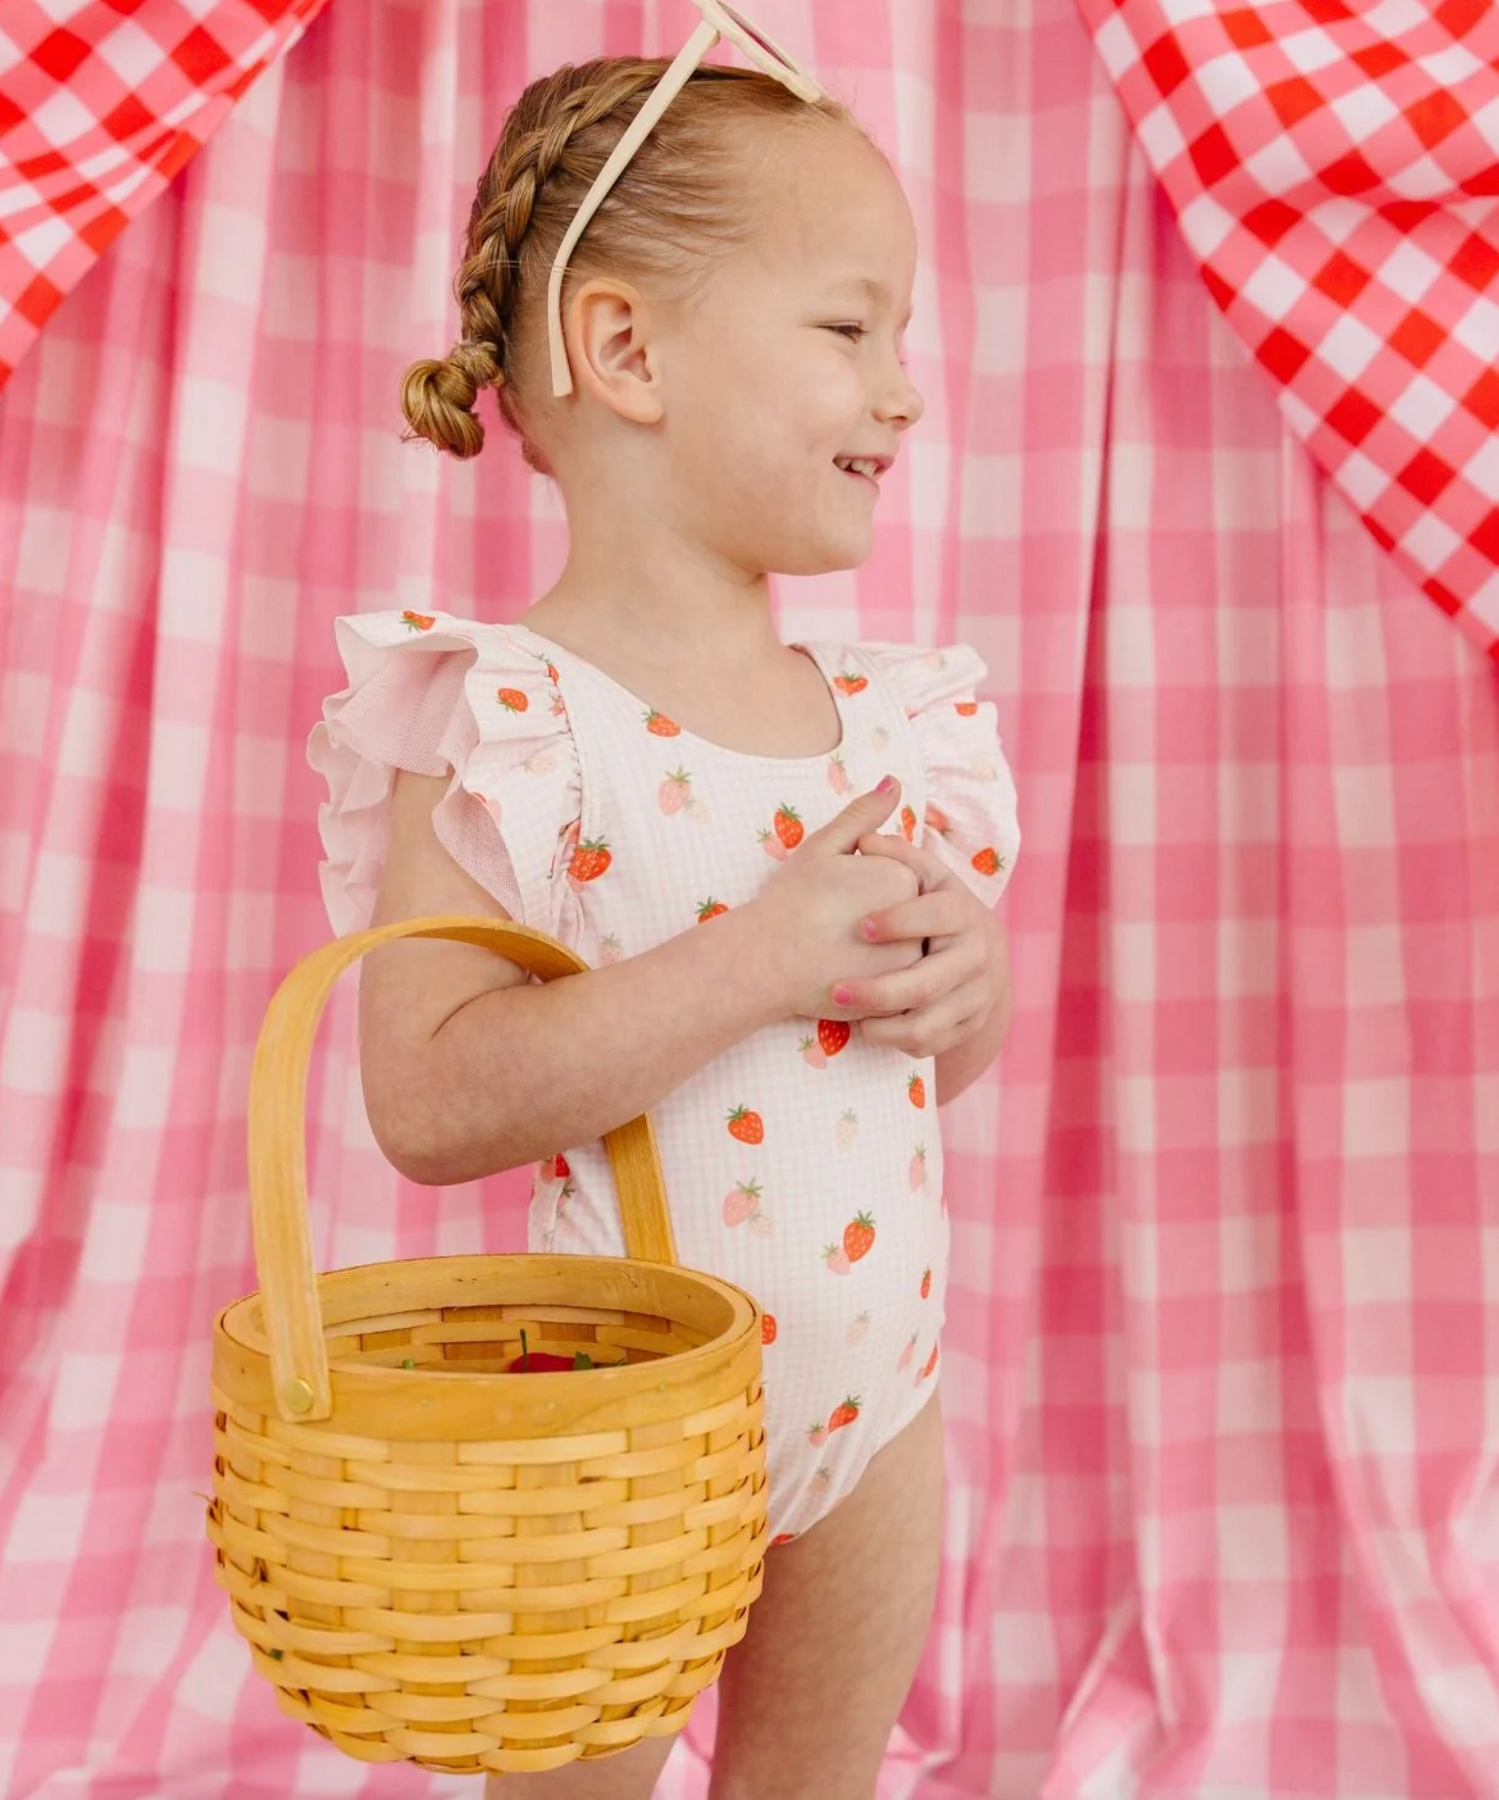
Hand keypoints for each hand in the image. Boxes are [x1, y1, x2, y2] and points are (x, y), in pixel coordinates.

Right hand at [749, 779, 923, 1020]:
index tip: (832, 897)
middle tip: (832, 924)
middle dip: (873, 920)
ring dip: (874, 952)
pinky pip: (892, 984)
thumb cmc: (790, 900)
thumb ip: (863, 814)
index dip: (858, 886)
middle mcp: (916, 919)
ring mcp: (909, 961)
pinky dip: (870, 980)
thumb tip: (894, 782)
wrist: (767, 959)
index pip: (894, 879)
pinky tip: (842, 973)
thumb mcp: (823, 847)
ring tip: (836, 950)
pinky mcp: (897, 995)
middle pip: (901, 915)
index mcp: (903, 877)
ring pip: (898, 951)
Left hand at [830, 830, 1006, 1057]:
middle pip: (928, 983)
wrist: (978, 950)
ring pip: (927, 1023)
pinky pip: (929, 1043)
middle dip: (879, 991)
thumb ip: (894, 854)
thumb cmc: (931, 904)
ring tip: (846, 1016)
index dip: (901, 921)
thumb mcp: (920, 874)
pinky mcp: (969, 1025)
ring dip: (883, 1025)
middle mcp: (976, 955)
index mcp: (964, 911)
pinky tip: (868, 1027)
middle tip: (835, 992)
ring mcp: (976, 995)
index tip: (860, 927)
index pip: (939, 916)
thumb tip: (866, 838)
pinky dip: (896, 1041)